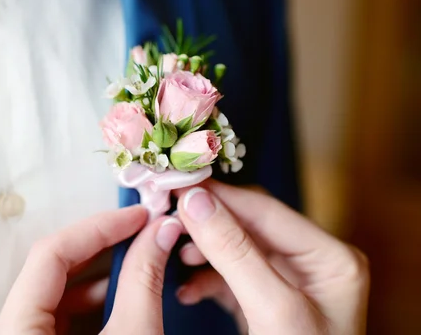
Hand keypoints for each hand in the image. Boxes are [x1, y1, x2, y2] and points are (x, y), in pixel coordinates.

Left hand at [0, 205, 183, 334]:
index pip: (49, 254)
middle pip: (54, 270)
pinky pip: (65, 317)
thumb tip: (162, 230)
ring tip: (143, 262)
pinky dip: (98, 304)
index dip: (97, 228)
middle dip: (103, 249)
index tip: (137, 216)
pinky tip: (128, 297)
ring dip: (104, 277)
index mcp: (17, 328)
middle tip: (144, 232)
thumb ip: (143, 281)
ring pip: (61, 294)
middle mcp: (13, 331)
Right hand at [174, 181, 368, 334]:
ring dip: (201, 250)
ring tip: (175, 253)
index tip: (178, 185)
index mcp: (329, 257)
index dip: (219, 195)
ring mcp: (287, 284)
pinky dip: (204, 280)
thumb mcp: (274, 311)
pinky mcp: (264, 303)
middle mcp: (311, 264)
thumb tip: (196, 202)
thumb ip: (235, 253)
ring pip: (233, 249)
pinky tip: (185, 288)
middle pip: (248, 225)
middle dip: (206, 223)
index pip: (265, 208)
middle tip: (168, 214)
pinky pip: (229, 277)